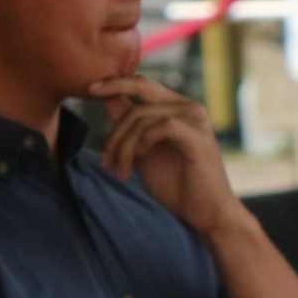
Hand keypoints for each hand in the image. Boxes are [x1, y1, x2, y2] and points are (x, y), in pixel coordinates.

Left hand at [88, 76, 241, 237]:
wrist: (205, 214)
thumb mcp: (143, 152)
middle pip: (138, 98)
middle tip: (106, 162)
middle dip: (115, 130)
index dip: (115, 83)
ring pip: (143, 116)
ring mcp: (195, 120)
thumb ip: (130, 127)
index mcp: (177, 107)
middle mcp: (188, 107)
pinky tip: (140, 159)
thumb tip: (106, 98)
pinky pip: (162, 126)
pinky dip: (143, 141)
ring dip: (124, 145)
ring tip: (121, 171)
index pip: (142, 84)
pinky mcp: (198, 137)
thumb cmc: (177, 185)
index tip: (91, 89)